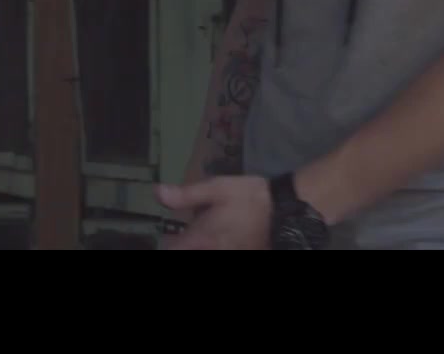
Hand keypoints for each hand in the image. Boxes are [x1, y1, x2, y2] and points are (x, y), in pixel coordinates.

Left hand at [155, 176, 271, 249]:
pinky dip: (216, 244)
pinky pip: (222, 249)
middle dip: (184, 244)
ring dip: (199, 243)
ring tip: (203, 234)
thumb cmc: (249, 198)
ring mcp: (230, 255)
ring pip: (205, 250)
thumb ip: (187, 195)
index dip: (166, 244)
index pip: (172, 249)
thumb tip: (157, 193)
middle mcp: (212, 252)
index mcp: (201, 239)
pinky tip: (222, 235)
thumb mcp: (218, 188)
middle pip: (189, 250)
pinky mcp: (243, 254)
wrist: (286, 212)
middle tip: (182, 235)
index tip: (168, 237)